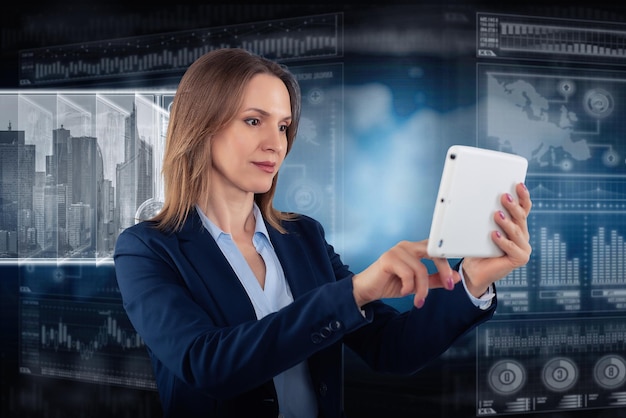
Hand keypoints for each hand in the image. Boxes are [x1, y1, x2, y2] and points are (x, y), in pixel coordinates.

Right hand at [352, 240, 460, 308]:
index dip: (447, 263)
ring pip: (420, 269)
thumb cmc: (389, 284)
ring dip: (422, 289)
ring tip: (418, 300)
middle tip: (448, 286)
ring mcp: (397, 251)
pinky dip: (409, 287)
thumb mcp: (417, 284)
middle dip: (443, 270)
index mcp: (414, 249)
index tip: (452, 281)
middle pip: (433, 252)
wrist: (367, 290)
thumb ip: (434, 279)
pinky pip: (408, 274)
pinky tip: (404, 291)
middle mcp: (407, 246)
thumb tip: (456, 278)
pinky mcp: (388, 259)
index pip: (436, 250)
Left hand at [462, 182, 531, 297]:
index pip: (524, 208)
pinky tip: (494, 235)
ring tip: (497, 214)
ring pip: (516, 231)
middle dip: (513, 206)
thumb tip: (481, 198)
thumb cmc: (478, 247)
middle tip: (504, 196)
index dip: (523, 196)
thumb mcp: (483, 228)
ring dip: (506, 222)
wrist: (474, 270)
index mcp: (516, 225)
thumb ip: (487, 217)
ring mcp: (523, 247)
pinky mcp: (520, 259)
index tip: (518, 184)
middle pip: (520, 217)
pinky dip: (503, 241)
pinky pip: (512, 248)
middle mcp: (522, 234)